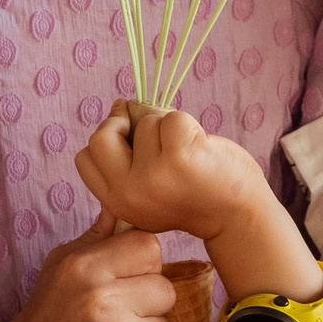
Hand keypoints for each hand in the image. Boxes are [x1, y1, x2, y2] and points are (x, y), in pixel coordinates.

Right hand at [0, 212, 176, 321]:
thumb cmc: (47, 314)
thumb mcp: (60, 265)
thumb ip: (96, 238)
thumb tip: (121, 206)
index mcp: (86, 267)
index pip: (149, 247)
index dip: (142, 264)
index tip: (125, 279)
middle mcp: (103, 300)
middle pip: (165, 288)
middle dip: (148, 302)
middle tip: (119, 314)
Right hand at [76, 102, 267, 242]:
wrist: (237, 216)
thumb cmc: (193, 193)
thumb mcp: (147, 188)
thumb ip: (127, 156)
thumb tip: (120, 105)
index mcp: (116, 202)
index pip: (85, 158)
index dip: (106, 142)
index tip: (130, 144)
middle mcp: (128, 193)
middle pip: (100, 135)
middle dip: (124, 123)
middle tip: (151, 133)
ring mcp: (153, 176)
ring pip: (143, 121)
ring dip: (166, 127)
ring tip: (187, 153)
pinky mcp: (179, 158)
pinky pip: (171, 118)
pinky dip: (188, 124)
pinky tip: (200, 147)